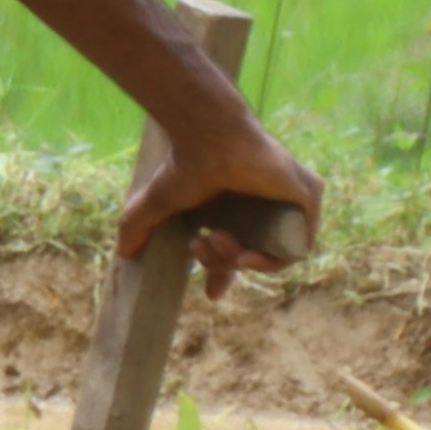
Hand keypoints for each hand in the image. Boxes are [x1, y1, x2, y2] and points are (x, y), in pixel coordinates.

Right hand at [121, 111, 320, 282]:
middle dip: (222, 262)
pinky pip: (301, 245)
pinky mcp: (308, 195)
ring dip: (242, 260)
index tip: (211, 293)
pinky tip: (248, 257)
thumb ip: (140, 226)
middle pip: (250, 254)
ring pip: (274, 253)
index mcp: (238, 207)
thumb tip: (122, 254)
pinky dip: (276, 259)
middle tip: (201, 246)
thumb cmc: (186, 163)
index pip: (238, 249)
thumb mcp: (159, 203)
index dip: (224, 274)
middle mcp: (265, 206)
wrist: (211, 136)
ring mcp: (289, 201)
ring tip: (220, 241)